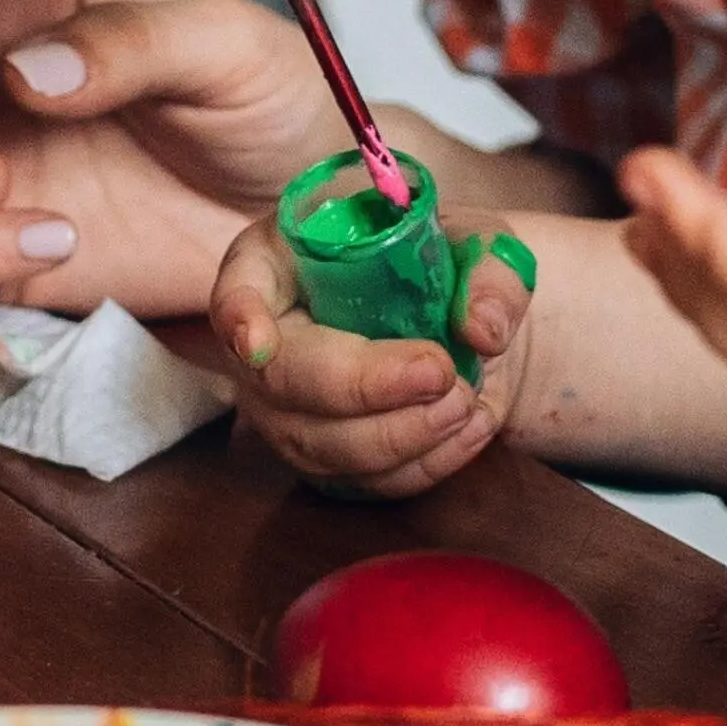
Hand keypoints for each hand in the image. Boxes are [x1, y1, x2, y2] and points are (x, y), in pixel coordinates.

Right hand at [197, 214, 527, 500]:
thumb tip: (481, 331)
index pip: (238, 290)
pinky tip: (469, 428)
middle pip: (283, 381)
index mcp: (276, 265)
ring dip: (399, 434)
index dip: (241, 317)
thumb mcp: (474, 242)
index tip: (257, 340)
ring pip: (320, 445)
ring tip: (465, 402)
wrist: (456, 327)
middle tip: (440, 372)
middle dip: (363, 386)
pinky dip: (423, 464)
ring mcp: (285, 411)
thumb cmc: (440, 266)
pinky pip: (361, 483)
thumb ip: (489, 272)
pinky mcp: (324, 460)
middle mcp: (265, 343)